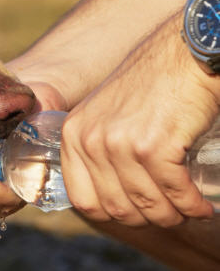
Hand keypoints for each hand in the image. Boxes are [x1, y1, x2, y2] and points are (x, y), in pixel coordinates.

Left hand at [60, 13, 218, 227]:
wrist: (181, 56)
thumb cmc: (148, 87)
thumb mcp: (103, 116)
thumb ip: (96, 150)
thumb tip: (107, 199)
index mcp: (73, 135)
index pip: (82, 199)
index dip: (112, 214)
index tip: (135, 212)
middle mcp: (90, 140)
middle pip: (117, 208)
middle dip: (147, 219)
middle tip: (169, 212)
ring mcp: (119, 143)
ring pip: (148, 206)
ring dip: (173, 215)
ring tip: (187, 209)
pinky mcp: (152, 146)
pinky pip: (174, 194)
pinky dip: (192, 206)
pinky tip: (202, 205)